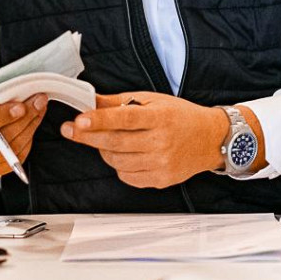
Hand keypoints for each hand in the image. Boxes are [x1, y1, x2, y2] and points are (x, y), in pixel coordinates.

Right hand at [0, 88, 47, 177]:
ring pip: (13, 148)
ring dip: (31, 127)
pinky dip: (27, 140)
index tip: (20, 107)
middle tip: (39, 101)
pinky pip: (17, 157)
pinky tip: (31, 125)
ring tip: (39, 109)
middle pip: (2, 137)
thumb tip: (11, 91)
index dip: (2, 116)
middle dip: (25, 118)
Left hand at [60, 92, 232, 189]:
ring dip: (104, 150)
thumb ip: (119, 102)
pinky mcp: (160, 179)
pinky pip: (127, 176)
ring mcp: (161, 163)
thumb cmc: (180, 116)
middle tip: (70, 129)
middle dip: (88, 136)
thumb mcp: (153, 100)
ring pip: (117, 161)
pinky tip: (126, 154)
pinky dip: (119, 165)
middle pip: (115, 142)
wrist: (210, 139)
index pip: (125, 119)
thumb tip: (91, 100)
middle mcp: (161, 141)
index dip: (100, 120)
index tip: (79, 120)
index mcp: (160, 117)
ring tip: (108, 140)